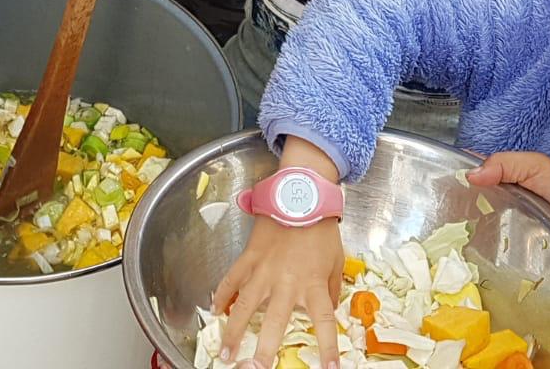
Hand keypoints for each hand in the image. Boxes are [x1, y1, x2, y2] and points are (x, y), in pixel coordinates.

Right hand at [212, 215, 343, 368]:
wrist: (301, 197)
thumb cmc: (322, 229)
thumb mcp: (336, 261)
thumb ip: (331, 289)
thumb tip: (330, 309)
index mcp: (313, 284)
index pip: (324, 322)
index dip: (329, 348)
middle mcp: (287, 282)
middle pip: (275, 322)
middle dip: (265, 348)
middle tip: (256, 368)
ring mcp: (264, 270)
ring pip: (245, 305)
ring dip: (233, 330)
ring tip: (226, 352)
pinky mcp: (249, 258)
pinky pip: (232, 279)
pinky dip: (222, 294)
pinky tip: (214, 311)